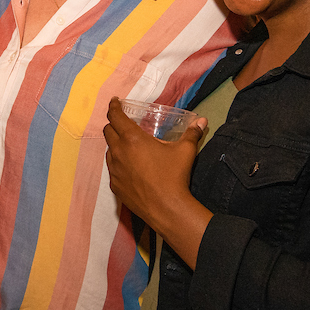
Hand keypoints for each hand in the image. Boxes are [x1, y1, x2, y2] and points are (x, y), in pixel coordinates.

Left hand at [104, 98, 214, 268]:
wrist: (167, 208)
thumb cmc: (174, 175)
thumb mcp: (185, 151)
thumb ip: (192, 133)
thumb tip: (202, 121)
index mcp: (132, 139)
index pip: (115, 116)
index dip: (113, 106)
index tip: (115, 102)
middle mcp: (119, 152)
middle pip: (108, 131)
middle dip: (113, 124)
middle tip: (123, 123)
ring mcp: (115, 170)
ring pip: (109, 151)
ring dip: (115, 144)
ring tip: (127, 145)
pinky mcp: (115, 186)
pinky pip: (112, 169)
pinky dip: (118, 163)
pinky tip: (129, 167)